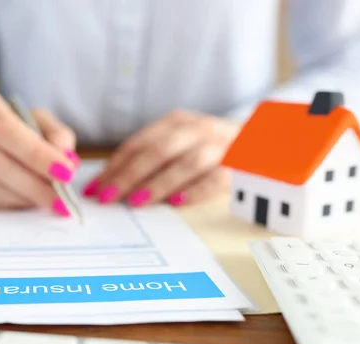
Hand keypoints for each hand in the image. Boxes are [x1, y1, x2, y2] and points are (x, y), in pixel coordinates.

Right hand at [0, 87, 79, 215]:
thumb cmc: (10, 128)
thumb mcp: (35, 120)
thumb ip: (55, 134)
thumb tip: (65, 156)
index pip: (5, 129)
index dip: (36, 154)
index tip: (65, 172)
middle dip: (33, 183)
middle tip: (62, 199)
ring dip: (22, 197)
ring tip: (49, 202)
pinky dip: (9, 204)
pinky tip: (28, 203)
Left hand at [84, 110, 240, 206]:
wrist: (264, 138)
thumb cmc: (208, 148)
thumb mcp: (180, 143)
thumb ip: (150, 159)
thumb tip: (109, 184)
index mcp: (177, 122)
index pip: (138, 144)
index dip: (114, 166)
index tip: (94, 188)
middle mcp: (198, 129)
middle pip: (158, 151)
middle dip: (128, 175)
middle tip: (107, 197)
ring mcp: (220, 145)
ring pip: (186, 162)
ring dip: (158, 183)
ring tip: (136, 202)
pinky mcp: (241, 165)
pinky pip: (217, 178)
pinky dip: (196, 190)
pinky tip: (177, 203)